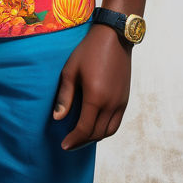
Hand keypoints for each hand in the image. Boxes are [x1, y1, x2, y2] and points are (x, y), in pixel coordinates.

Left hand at [53, 23, 131, 150]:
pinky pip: (116, 122)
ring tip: (81, 137)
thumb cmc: (89, 51)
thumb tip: (57, 118)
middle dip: (82, 142)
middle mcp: (111, 104)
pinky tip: (95, 125)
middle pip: (97, 134)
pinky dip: (105, 129)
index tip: (63, 145)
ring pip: (109, 131)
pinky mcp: (125, 98)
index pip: (84, 129)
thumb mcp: (71, 70)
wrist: (114, 37)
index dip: (73, 140)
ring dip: (95, 137)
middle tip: (69, 143)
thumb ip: (65, 96)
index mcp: (96, 98)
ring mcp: (121, 102)